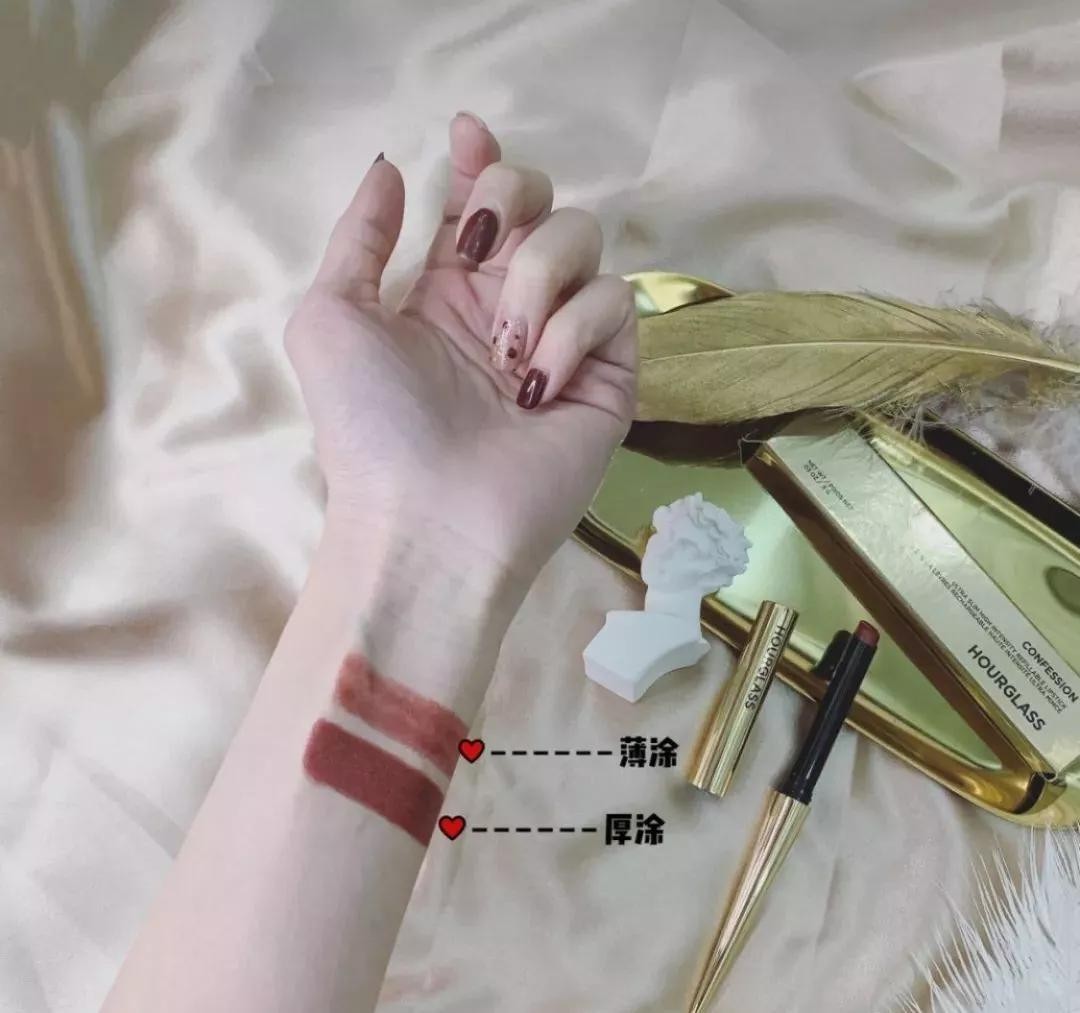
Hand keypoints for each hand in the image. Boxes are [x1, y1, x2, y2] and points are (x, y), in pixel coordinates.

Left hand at [285, 113, 636, 583]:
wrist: (429, 519)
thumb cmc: (370, 426)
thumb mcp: (330, 319)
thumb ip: (359, 237)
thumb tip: (392, 166)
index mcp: (447, 292)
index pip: (480, 203)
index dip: (482, 160)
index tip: (467, 134)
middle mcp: (509, 305)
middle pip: (543, 199)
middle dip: (514, 196)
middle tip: (484, 249)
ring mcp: (563, 337)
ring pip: (584, 239)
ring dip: (536, 283)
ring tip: (505, 356)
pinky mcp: (609, 373)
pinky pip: (614, 303)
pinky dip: (573, 334)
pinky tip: (538, 386)